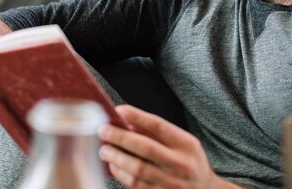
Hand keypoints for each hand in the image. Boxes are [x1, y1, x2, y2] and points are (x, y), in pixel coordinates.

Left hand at [98, 105, 242, 188]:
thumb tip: (127, 121)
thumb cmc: (188, 161)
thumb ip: (157, 133)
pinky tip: (113, 165)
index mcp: (187, 144)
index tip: (118, 110)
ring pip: (138, 169)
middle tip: (103, 130)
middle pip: (145, 148)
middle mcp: (181, 164)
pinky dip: (121, 173)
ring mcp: (172, 183)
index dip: (137, 117)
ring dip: (116, 157)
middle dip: (120, 137)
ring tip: (104, 149)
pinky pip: (136, 185)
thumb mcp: (182, 142)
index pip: (159, 126)